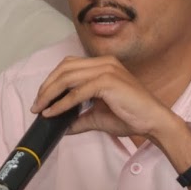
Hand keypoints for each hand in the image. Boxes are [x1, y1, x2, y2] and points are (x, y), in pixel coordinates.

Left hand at [32, 55, 178, 139]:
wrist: (153, 121)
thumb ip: (79, 118)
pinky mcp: (108, 82)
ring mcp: (106, 70)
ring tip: (41, 108)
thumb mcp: (98, 117)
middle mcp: (104, 62)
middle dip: (47, 86)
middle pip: (64, 68)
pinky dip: (62, 103)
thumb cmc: (131, 116)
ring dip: (50, 94)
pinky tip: (53, 113)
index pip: (69, 65)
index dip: (52, 80)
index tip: (41, 99)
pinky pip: (77, 92)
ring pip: (67, 77)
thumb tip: (62, 126)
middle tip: (37, 105)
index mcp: (103, 65)